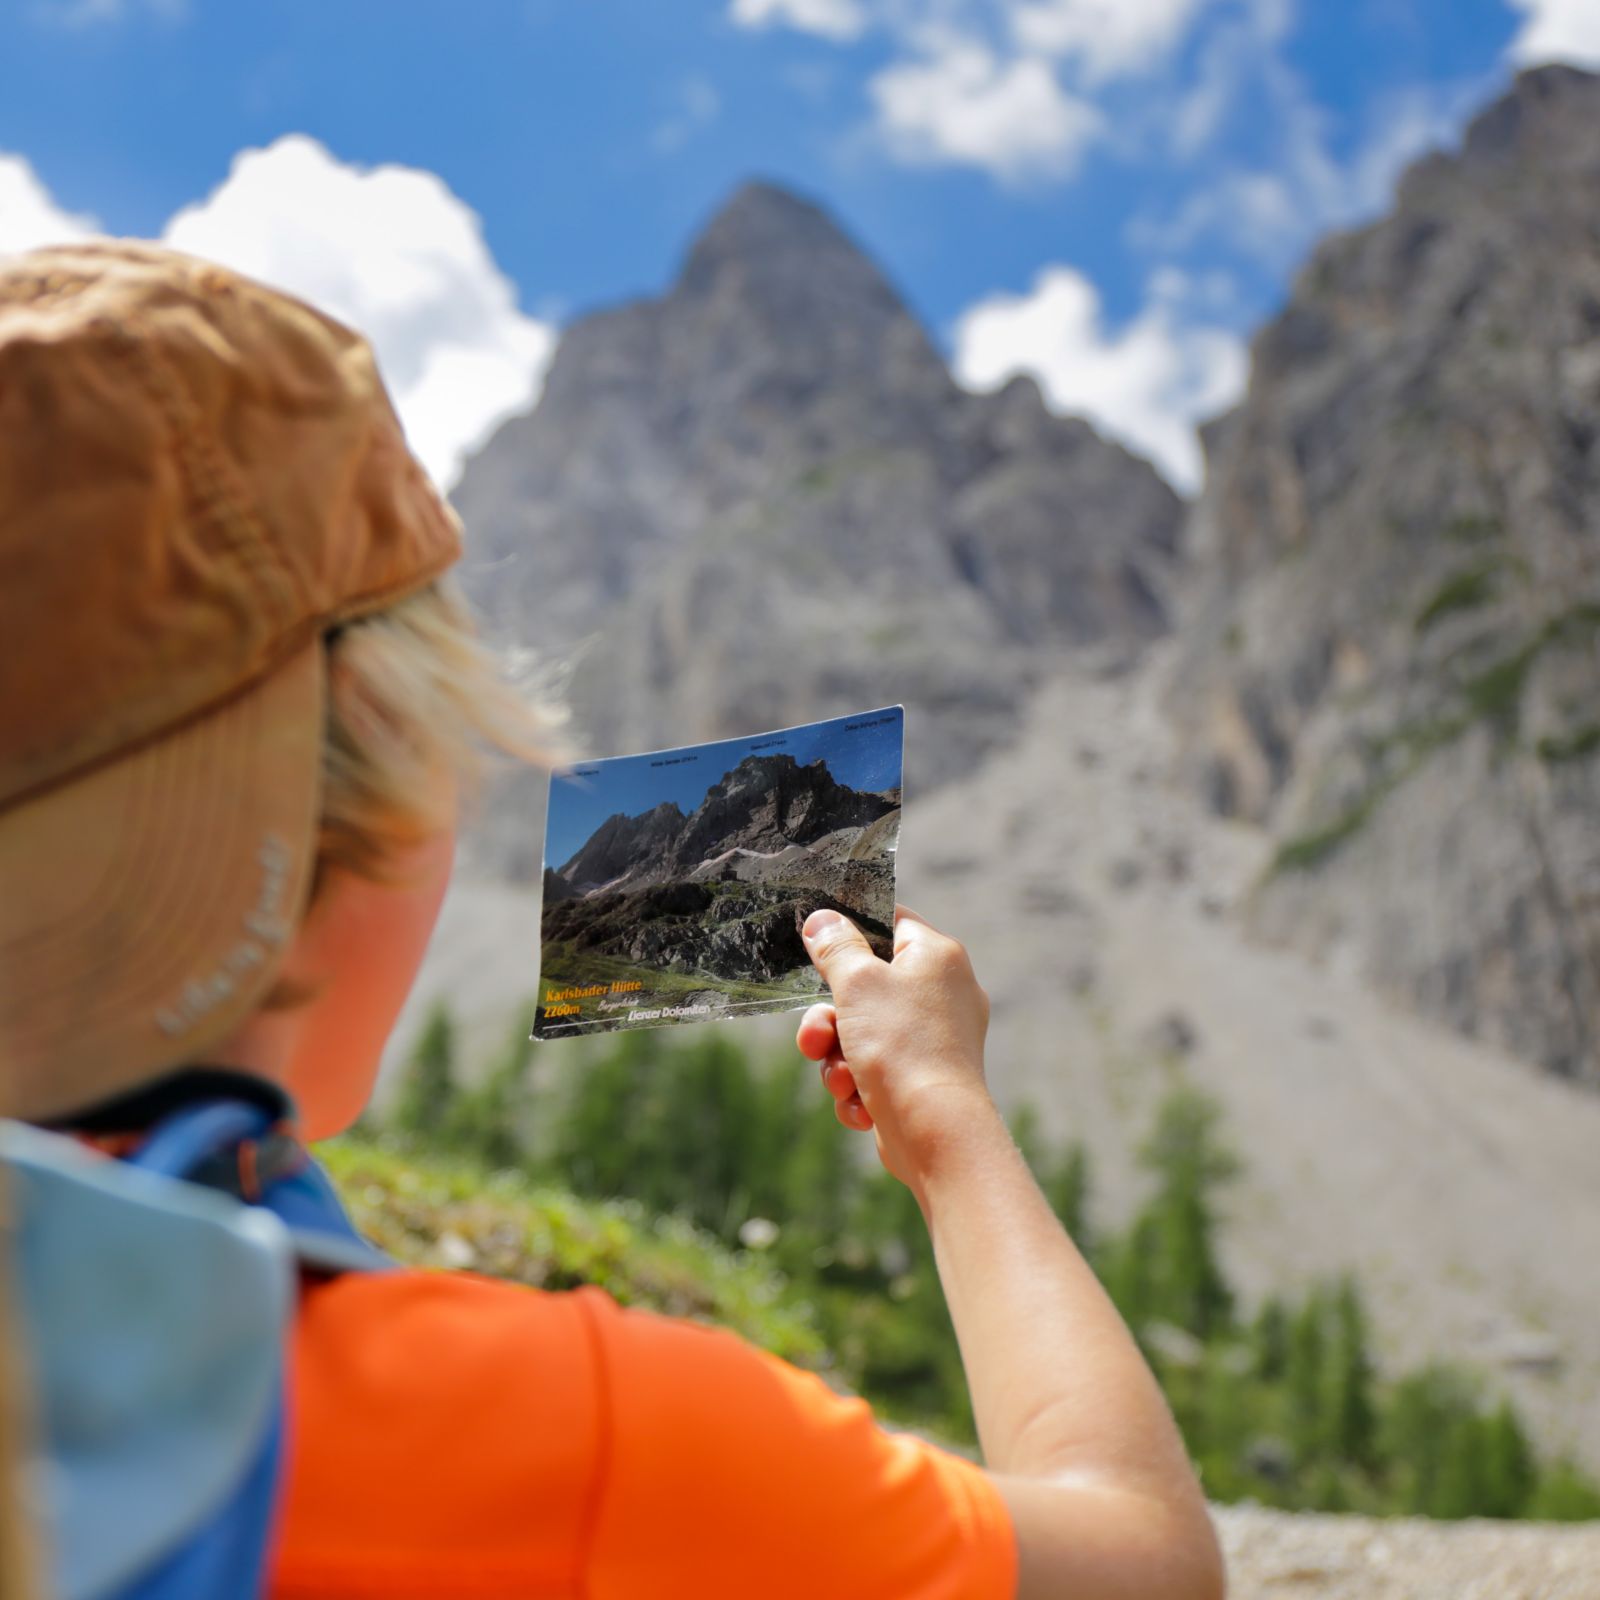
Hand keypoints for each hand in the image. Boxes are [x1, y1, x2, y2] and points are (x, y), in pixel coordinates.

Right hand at [794, 905, 993, 1189]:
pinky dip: (858, 1088)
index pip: (890, 923)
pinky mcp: (922, 1079)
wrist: (934, 1132)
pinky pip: (875, 1071)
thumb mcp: (857, 983)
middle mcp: (942, 993)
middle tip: (816, 1039)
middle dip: (830, 1020)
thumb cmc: (900, 1046)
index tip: (819, 947)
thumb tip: (823, 919)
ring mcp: (934, 1039)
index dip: (852, 931)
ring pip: (862, 1035)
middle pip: (866, 988)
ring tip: (842, 1081)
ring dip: (838, 1060)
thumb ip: (836, 946)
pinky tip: (861, 1106)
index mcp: (937, 957)